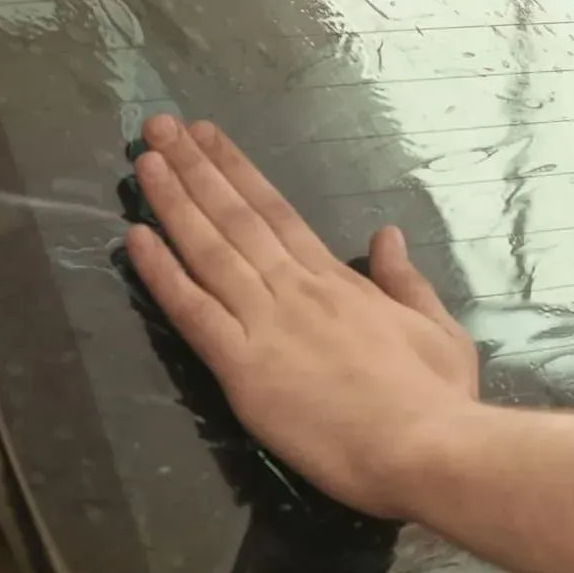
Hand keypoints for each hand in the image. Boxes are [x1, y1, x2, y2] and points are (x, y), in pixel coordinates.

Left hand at [124, 115, 477, 518]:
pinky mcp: (244, 368)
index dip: (238, 171)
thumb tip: (385, 234)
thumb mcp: (438, 327)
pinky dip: (162, 272)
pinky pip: (193, 311)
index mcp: (340, 280)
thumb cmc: (437, 397)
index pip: (278, 212)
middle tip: (159, 126)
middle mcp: (296, 288)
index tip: (209, 138)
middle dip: (195, 168)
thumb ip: (406, 280)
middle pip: (236, 217)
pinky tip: (135, 237)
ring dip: (173, 202)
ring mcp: (268, 324)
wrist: (425, 446)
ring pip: (210, 250)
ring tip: (144, 160)